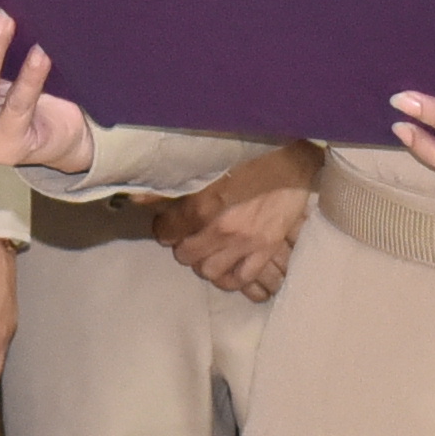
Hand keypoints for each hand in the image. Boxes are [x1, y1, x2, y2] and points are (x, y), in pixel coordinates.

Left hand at [158, 151, 314, 300]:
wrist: (295, 161)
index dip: (164, 229)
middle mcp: (223, 229)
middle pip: (187, 255)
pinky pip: (241, 279)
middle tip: (188, 237)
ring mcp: (246, 243)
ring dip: (204, 264)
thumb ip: (175, 184)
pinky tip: (227, 267)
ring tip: (208, 252)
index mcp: (206, 205)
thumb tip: (139, 196)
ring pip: (210, 272)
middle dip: (183, 247)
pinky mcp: (267, 249)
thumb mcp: (210, 166)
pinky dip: (230, 278)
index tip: (168, 225)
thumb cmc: (253, 156)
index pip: (168, 231)